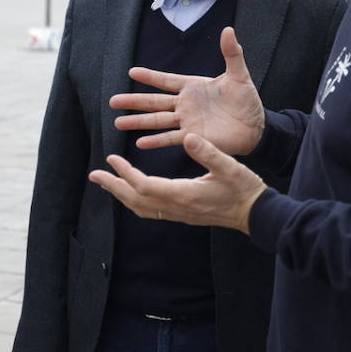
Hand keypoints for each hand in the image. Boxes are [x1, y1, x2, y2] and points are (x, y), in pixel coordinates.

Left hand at [89, 133, 266, 233]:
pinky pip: (151, 210)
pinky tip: (133, 192)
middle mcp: (176, 207)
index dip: (124, 173)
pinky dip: (136, 200)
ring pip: (141, 208)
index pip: (144, 185)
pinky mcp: (183, 215)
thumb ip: (208, 152)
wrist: (256, 214)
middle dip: (113, 187)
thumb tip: (187, 136)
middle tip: (95, 175)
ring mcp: (179, 214)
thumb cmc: (244, 189)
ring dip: (122, 195)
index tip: (111, 158)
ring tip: (108, 183)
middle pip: (135, 200)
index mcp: (183, 194)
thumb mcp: (229, 166)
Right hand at [110, 27, 265, 155]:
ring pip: (157, 121)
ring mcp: (187, 121)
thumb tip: (228, 29)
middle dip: (134, 101)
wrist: (256, 127)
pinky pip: (171, 138)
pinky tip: (140, 143)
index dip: (150, 77)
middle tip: (112, 101)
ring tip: (118, 123)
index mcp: (193, 87)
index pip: (166, 80)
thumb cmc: (247, 100)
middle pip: (154, 102)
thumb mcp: (239, 75)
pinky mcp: (193, 138)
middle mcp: (185, 104)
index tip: (131, 72)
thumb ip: (232, 54)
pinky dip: (156, 141)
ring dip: (138, 122)